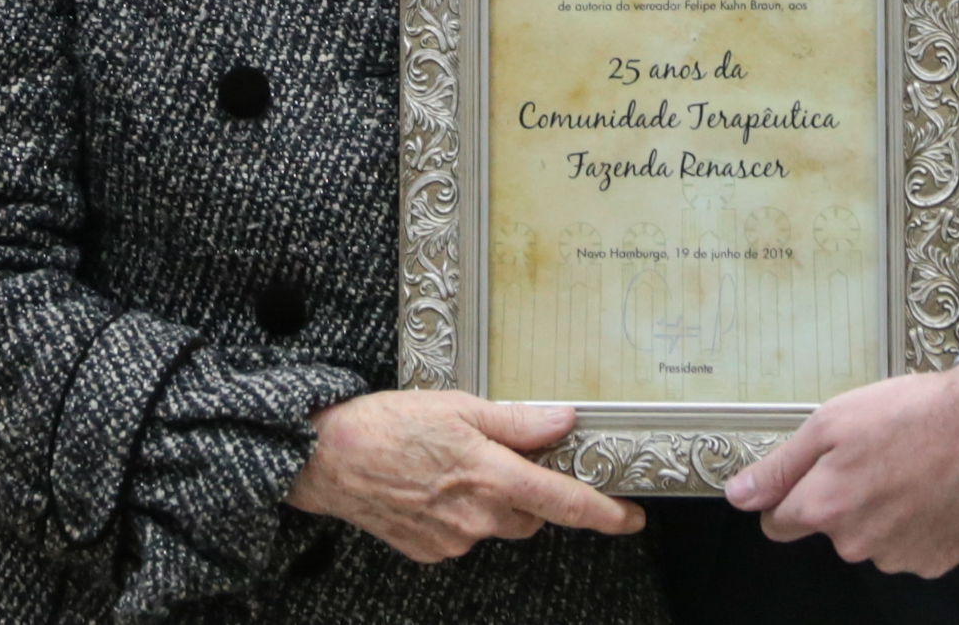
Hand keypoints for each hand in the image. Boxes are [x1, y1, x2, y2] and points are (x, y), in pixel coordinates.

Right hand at [288, 391, 645, 563]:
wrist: (326, 460)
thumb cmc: (386, 426)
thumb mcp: (459, 406)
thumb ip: (517, 421)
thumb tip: (563, 420)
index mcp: (492, 477)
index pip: (566, 504)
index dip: (606, 514)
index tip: (632, 518)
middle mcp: (479, 517)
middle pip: (531, 514)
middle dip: (526, 491)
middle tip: (494, 457)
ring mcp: (454, 540)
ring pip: (496, 525)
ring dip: (490, 502)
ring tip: (449, 467)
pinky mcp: (430, 552)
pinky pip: (463, 535)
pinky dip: (458, 514)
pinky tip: (429, 488)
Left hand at [721, 365, 958, 577]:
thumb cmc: (912, 414)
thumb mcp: (832, 422)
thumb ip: (781, 466)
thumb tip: (739, 496)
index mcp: (825, 508)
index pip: (777, 523)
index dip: (789, 495)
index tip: (815, 471)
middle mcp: (857, 544)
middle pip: (828, 530)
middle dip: (840, 500)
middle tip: (871, 457)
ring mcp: (899, 557)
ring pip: (869, 539)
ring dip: (880, 512)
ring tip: (908, 468)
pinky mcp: (936, 561)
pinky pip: (909, 547)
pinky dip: (915, 524)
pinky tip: (930, 489)